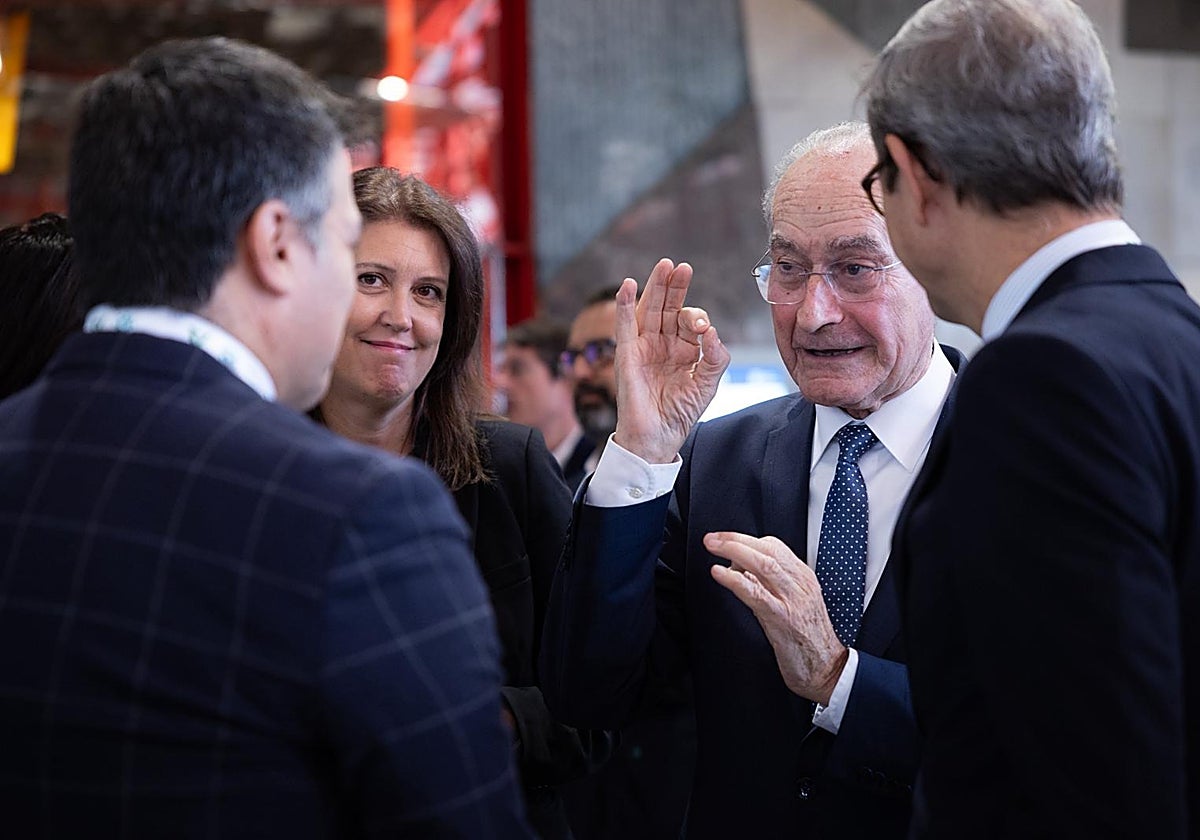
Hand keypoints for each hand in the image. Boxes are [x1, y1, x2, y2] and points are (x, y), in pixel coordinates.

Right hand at [611, 258, 730, 462]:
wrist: (657, 437)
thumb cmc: (680, 413)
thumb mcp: (707, 384)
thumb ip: (715, 357)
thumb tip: (710, 331)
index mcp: (683, 349)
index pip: (688, 321)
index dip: (695, 318)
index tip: (700, 329)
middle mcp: (662, 344)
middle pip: (668, 307)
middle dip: (676, 287)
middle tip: (682, 267)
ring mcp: (643, 347)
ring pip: (649, 310)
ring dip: (655, 287)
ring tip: (664, 266)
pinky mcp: (627, 355)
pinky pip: (625, 325)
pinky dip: (625, 305)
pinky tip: (628, 286)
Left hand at [706, 531, 847, 704]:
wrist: (828, 670)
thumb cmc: (809, 640)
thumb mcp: (794, 603)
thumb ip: (771, 585)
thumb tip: (742, 570)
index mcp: (803, 577)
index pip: (774, 545)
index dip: (745, 539)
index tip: (724, 539)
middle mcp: (800, 584)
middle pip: (767, 548)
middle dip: (735, 539)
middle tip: (711, 539)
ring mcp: (792, 600)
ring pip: (763, 563)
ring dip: (733, 551)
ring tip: (712, 547)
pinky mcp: (782, 619)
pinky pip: (756, 593)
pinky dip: (734, 580)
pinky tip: (719, 574)